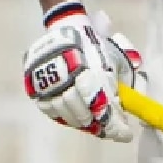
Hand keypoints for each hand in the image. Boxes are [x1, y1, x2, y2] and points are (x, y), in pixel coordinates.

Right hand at [22, 0, 135, 141]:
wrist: (66, 27)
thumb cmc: (92, 45)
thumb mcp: (111, 60)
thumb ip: (118, 85)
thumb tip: (126, 111)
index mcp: (88, 72)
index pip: (102, 108)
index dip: (114, 125)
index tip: (125, 135)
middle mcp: (67, 80)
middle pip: (84, 115)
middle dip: (99, 125)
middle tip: (109, 129)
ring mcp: (48, 84)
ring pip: (67, 115)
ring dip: (82, 122)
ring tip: (92, 123)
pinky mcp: (36, 86)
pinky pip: (51, 110)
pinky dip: (64, 116)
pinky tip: (74, 115)